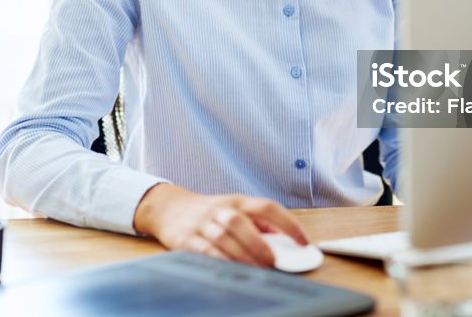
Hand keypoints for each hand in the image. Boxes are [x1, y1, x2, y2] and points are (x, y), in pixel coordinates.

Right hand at [132, 183, 309, 265]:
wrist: (168, 207)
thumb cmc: (208, 211)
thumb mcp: (234, 208)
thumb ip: (257, 222)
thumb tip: (283, 238)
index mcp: (238, 201)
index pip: (267, 207)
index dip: (287, 223)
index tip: (303, 241)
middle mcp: (221, 209)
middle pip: (240, 222)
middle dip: (258, 243)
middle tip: (274, 261)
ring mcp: (202, 223)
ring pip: (223, 237)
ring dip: (242, 255)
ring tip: (257, 270)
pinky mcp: (186, 238)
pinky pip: (204, 249)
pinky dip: (219, 259)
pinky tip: (230, 268)